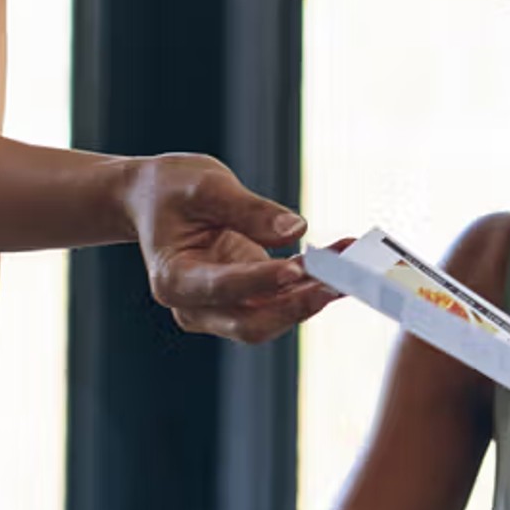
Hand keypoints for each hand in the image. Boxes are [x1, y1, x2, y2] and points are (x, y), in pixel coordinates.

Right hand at [125, 156, 329, 343]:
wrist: (156, 198)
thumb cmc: (172, 190)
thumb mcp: (205, 186)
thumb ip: (248, 210)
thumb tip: (295, 231)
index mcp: (173, 279)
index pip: (221, 286)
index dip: (261, 280)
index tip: (297, 266)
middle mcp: (195, 306)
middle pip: (251, 323)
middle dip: (296, 305)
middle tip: (337, 282)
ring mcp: (222, 308)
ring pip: (274, 317)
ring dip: (315, 295)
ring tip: (353, 265)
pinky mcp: (248, 299)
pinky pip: (285, 300)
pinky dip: (315, 283)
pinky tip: (345, 258)